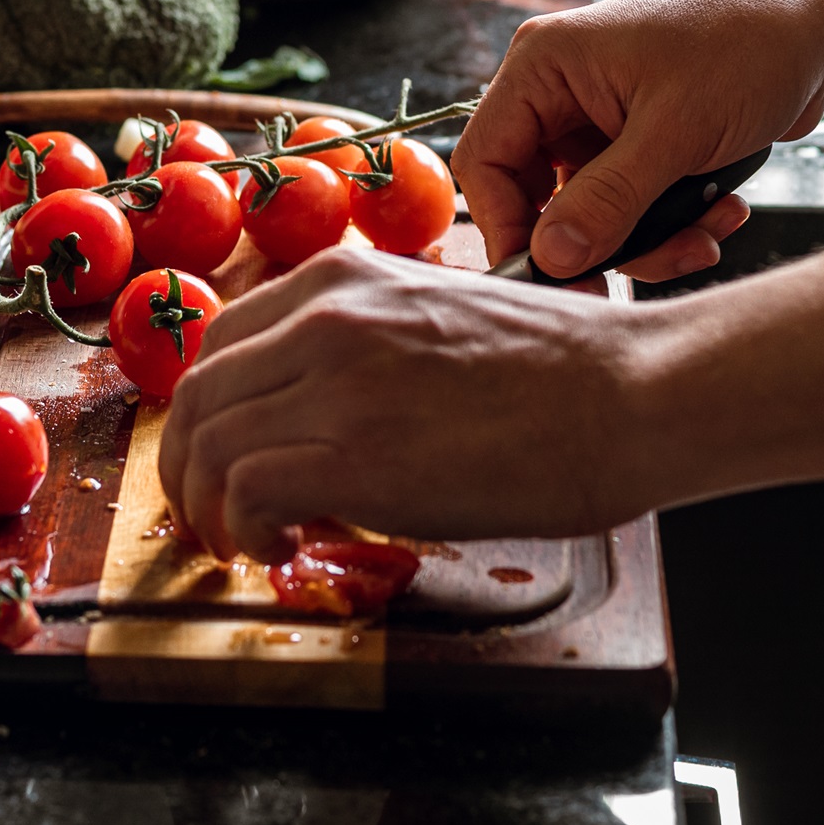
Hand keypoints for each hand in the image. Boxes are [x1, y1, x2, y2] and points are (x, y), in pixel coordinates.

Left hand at [157, 246, 660, 560]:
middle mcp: (325, 316)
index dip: (209, 413)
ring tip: (248, 543)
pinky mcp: (355, 454)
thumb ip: (368, 341)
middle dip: (190, 467)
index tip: (223, 456)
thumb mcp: (438, 316)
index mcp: (343, 277)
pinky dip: (245, 530)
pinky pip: (246, 492)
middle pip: (198, 396)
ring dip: (210, 508)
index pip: (221, 343)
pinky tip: (283, 547)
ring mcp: (336, 382)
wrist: (632, 392)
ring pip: (207, 444)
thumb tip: (325, 405)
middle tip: (214, 516)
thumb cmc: (563, 367)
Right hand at [456, 0, 823, 281]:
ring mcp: (601, 117)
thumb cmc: (750, 42)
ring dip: (649, 238)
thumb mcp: (676, 132)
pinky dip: (673, 222)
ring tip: (705, 234)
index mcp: (546, 65)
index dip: (509, 227)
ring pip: (591, 211)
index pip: (487, 161)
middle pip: (538, 196)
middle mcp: (563, 90)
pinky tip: (723, 211)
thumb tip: (550, 257)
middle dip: (596, 241)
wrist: (823, 20)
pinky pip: (633, 204)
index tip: (552, 275)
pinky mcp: (640, 139)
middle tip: (637, 274)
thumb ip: (606, 201)